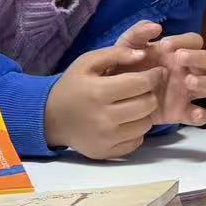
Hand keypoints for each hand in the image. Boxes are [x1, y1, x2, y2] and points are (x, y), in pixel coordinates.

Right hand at [44, 32, 166, 159]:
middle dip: (150, 94)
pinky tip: (125, 122)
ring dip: (144, 113)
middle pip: (147, 105)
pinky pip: (137, 142)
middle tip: (142, 90)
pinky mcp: (106, 153)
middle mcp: (103, 119)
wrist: (49, 118)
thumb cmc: (72, 86)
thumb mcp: (87, 62)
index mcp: (98, 92)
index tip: (156, 72)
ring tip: (133, 105)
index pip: (142, 83)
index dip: (154, 75)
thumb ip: (116, 53)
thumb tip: (143, 54)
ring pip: (146, 125)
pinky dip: (136, 131)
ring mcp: (105, 139)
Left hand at [108, 22, 205, 126]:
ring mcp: (188, 91)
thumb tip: (157, 27)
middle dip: (200, 57)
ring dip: (205, 82)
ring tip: (188, 82)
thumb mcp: (126, 47)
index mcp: (177, 51)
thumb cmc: (123, 67)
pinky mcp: (182, 111)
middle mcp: (188, 69)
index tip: (165, 46)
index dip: (185, 41)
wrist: (111, 97)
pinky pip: (201, 115)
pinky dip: (202, 115)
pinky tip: (194, 113)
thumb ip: (138, 33)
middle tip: (179, 59)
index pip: (195, 41)